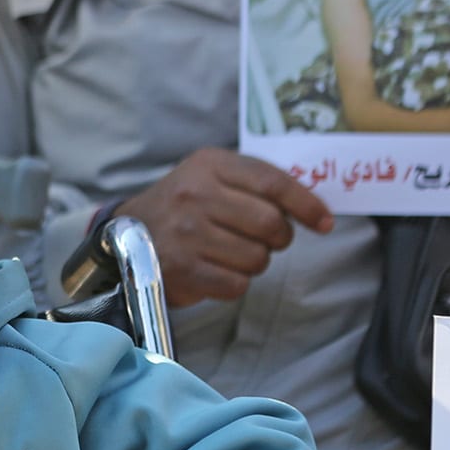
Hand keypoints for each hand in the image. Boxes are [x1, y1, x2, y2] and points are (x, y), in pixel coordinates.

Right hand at [115, 148, 333, 306]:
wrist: (124, 236)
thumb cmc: (183, 207)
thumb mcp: (212, 178)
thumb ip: (258, 185)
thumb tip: (315, 209)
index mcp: (209, 165)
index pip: (273, 182)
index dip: (307, 204)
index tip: (325, 223)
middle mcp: (196, 195)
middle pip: (271, 223)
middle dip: (278, 238)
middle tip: (264, 239)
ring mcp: (187, 234)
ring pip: (257, 258)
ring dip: (254, 262)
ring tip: (231, 254)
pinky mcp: (183, 270)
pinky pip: (237, 285)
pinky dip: (235, 283)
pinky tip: (216, 271)